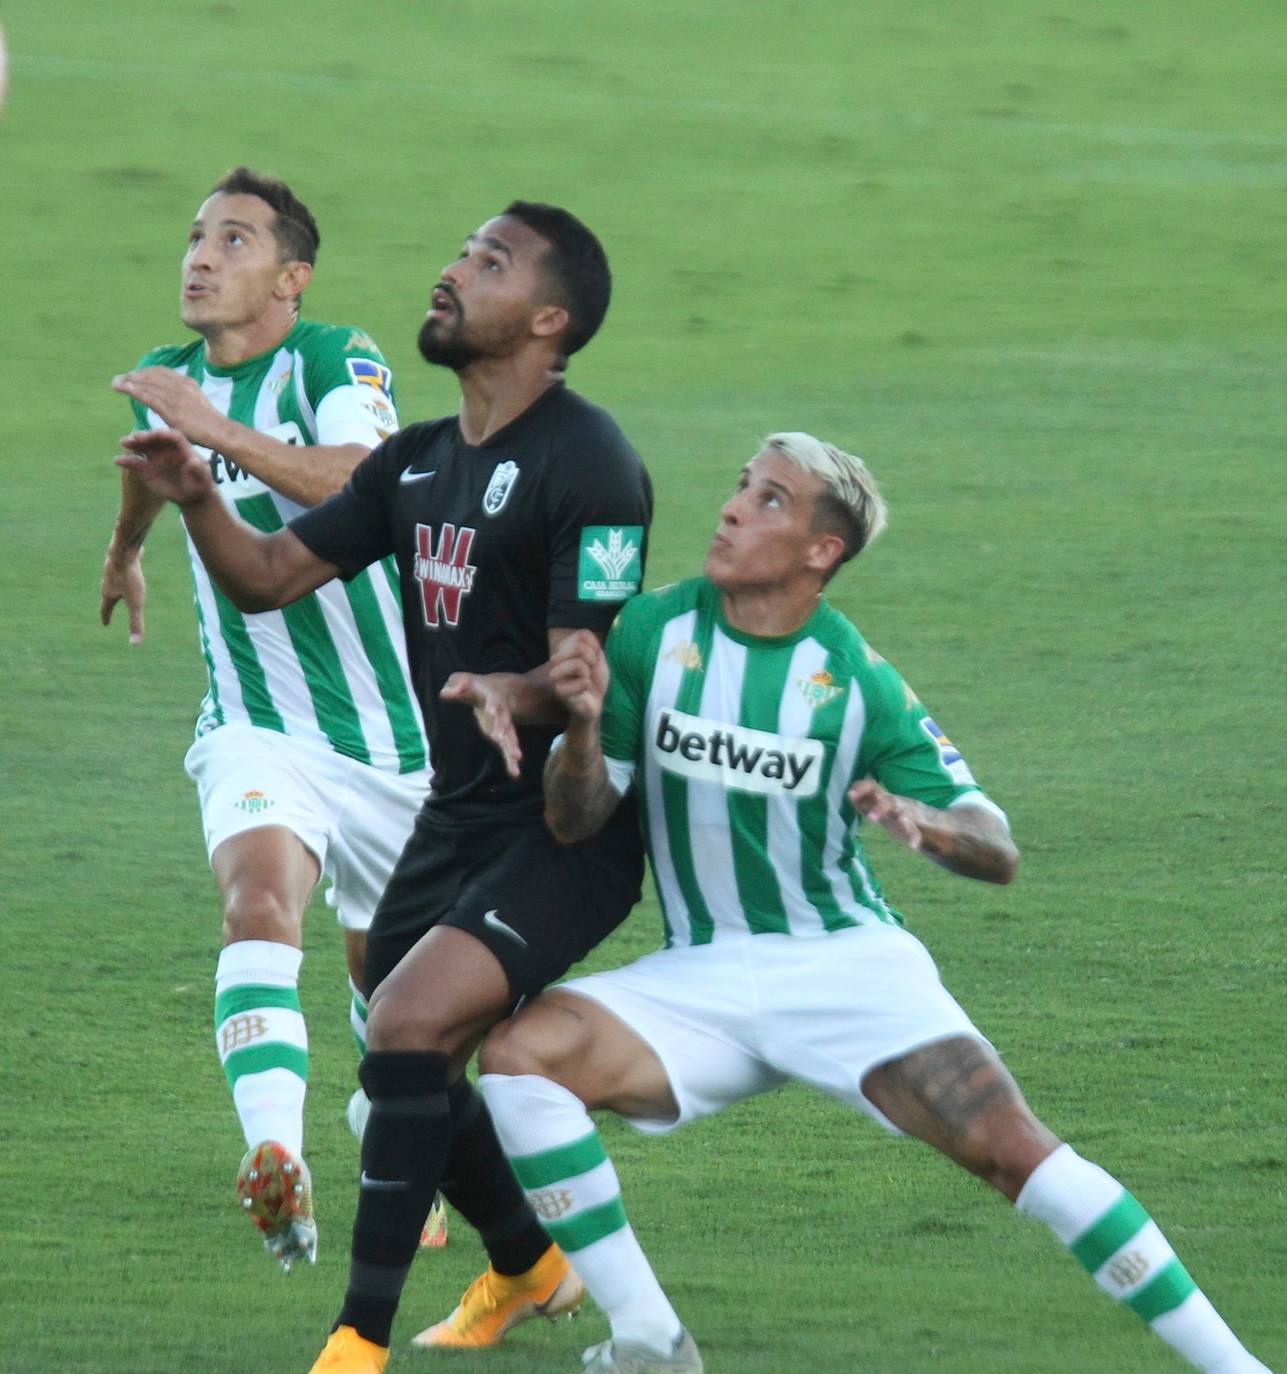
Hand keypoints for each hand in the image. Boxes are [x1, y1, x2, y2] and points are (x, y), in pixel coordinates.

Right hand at [100, 546, 146, 644]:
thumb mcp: (136, 602)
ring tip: (118, 585)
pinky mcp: (123, 557)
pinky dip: (129, 565)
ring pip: (115, 578)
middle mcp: (107, 581)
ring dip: (116, 583)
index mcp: (108, 593)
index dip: (106, 617)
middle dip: (110, 601)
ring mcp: (113, 568)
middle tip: (109, 606)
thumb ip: (136, 622)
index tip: (106, 624)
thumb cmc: (129, 577)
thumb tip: (135, 644)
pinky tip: (137, 558)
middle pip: (109, 594)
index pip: (106, 609)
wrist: (124, 549)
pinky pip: (126, 562)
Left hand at [112, 368, 227, 449]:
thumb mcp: (198, 403)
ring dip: (128, 380)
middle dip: (134, 375)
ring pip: (146, 383)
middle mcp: (179, 385)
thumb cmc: (210, 424)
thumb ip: (183, 399)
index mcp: (187, 383)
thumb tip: (169, 402)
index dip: (146, 372)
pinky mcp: (168, 408)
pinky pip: (145, 395)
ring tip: (116, 382)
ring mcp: (173, 396)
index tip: (136, 375)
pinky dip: (131, 389)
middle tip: (121, 378)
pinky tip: (121, 387)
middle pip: (151, 375)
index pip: (162, 372)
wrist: (218, 431)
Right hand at [116, 429, 216, 506]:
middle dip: (145, 436)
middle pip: (155, 438)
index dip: (163, 434)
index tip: (154, 434)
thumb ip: (199, 470)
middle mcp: (167, 449)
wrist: (191, 497)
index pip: (172, 436)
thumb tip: (194, 461)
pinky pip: (135, 462)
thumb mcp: (203, 480)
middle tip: (135, 437)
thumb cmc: (200, 486)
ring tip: (124, 443)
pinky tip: (117, 461)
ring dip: (133, 443)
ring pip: (143, 447)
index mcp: (182, 448)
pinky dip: (126, 461)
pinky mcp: (147, 468)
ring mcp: (156, 457)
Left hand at [440, 673, 521, 778]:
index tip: (492, 710)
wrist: (495, 691)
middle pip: (504, 719)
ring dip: (513, 747)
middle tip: (500, 735)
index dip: (492, 705)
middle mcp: (501, 713)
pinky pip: (508, 749)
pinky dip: (511, 761)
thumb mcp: (462, 680)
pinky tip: (515, 773)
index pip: (492, 701)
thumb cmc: (474, 686)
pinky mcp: (502, 737)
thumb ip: (455, 685)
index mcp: (492, 698)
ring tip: (517, 758)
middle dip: (503, 727)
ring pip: (510, 737)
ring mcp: (503, 725)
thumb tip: (445, 694)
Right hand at [548, 630, 606, 723]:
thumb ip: (591, 643)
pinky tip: (583, 690)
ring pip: (578, 664)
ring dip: (588, 674)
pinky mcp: (560, 692)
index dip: (595, 646)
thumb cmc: (594, 680)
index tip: (594, 659)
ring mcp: (557, 676)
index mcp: (565, 649)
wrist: (592, 703)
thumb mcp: (597, 657)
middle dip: (592, 659)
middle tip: (590, 671)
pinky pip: (580, 681)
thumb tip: (584, 636)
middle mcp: (557, 660)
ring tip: (585, 681)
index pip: (583, 635)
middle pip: (579, 647)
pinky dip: (586, 685)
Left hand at [848, 779, 926, 851]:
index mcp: (883, 798)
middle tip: (871, 818)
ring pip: (905, 815)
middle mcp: (896, 804)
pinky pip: (916, 833)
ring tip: (901, 822)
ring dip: (903, 820)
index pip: (873, 787)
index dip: (862, 789)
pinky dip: (914, 839)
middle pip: (889, 802)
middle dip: (880, 808)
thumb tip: (849, 794)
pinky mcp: (916, 829)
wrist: (925, 818)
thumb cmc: (893, 812)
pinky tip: (912, 847)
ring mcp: (907, 815)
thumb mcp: (878, 805)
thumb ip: (864, 801)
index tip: (850, 794)